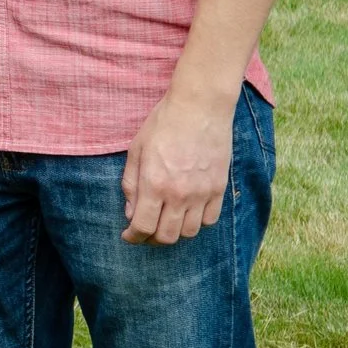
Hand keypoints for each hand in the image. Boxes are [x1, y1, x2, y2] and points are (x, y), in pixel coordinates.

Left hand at [120, 85, 233, 243]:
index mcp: (155, 184)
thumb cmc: (162, 124)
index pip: (143, 226)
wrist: (200, 108)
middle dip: (151, 239)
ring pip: (190, 232)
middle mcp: (180, 194)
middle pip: (167, 236)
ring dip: (175, 232)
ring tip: (165, 222)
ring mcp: (202, 193)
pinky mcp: (219, 189)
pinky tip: (187, 213)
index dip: (133, 237)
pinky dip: (197, 223)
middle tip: (144, 231)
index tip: (128, 236)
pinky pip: (209, 220)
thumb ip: (131, 184)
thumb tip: (131, 213)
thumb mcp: (136, 150)